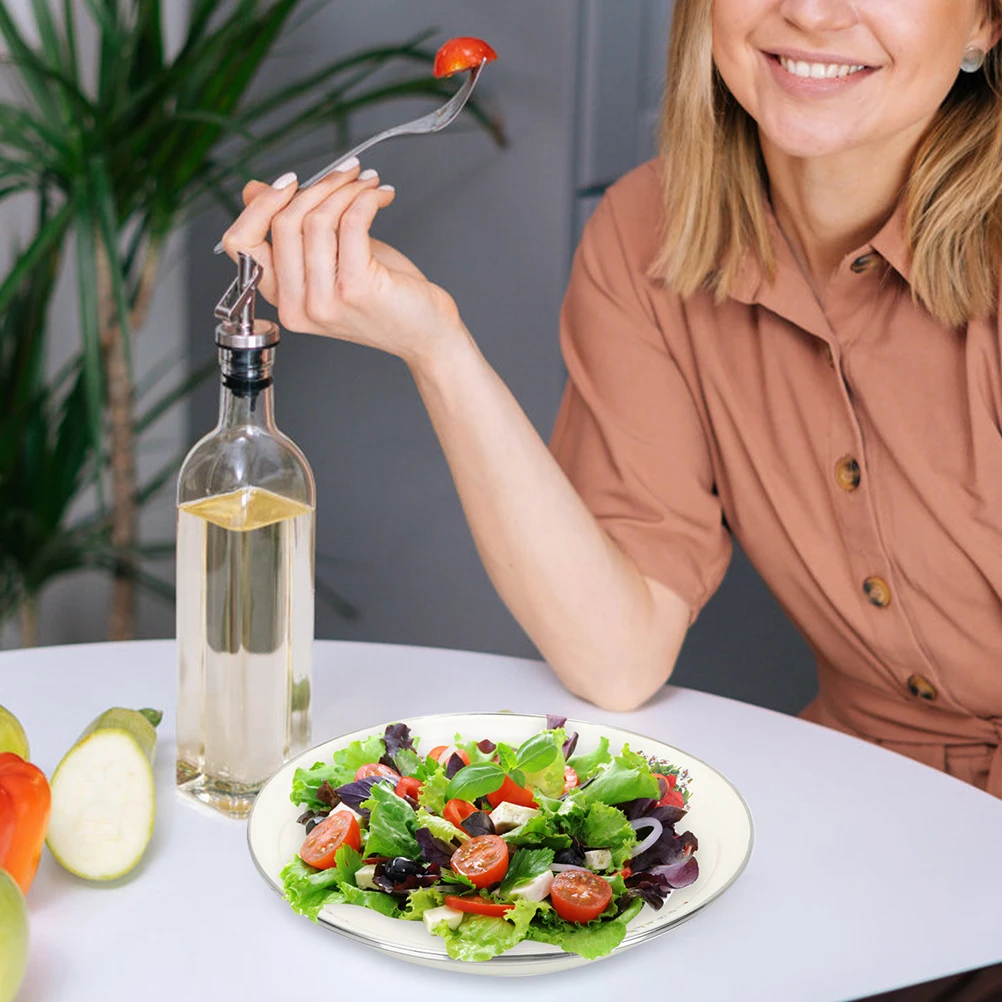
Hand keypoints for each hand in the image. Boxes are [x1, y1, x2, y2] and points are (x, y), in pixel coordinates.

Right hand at [219, 162, 464, 367]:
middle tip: (347, 173)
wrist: (425, 333)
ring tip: (368, 184)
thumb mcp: (332, 259)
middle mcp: (297, 306)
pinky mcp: (355, 288)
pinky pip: (350, 222)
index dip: (261, 204)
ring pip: (316, 220)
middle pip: (282, 224)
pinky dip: (366, 199)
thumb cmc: (385, 299)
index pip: (241, 244)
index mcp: (283, 299)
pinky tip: (380, 196)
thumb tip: (254, 189)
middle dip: (318, 186)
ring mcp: (324, 301)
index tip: (290, 182)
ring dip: (346, 189)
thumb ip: (296, 230)